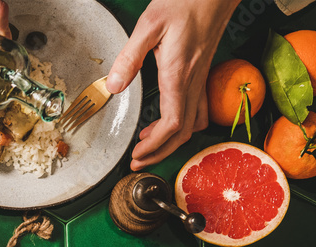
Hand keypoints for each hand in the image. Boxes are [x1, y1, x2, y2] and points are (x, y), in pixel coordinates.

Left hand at [106, 0, 241, 169]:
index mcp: (178, 74)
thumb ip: (129, 58)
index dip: (155, 146)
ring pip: (193, 123)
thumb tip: (113, 86)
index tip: (138, 154)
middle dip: (160, 152)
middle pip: (183, 132)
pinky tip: (168, 122)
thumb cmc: (185, 2)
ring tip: (148, 145)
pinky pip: (198, 108)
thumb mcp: (149, 25)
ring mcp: (200, 78)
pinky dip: (184, 124)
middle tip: (139, 161)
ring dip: (172, 141)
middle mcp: (192, 81)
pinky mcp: (202, 72)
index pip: (172, 124)